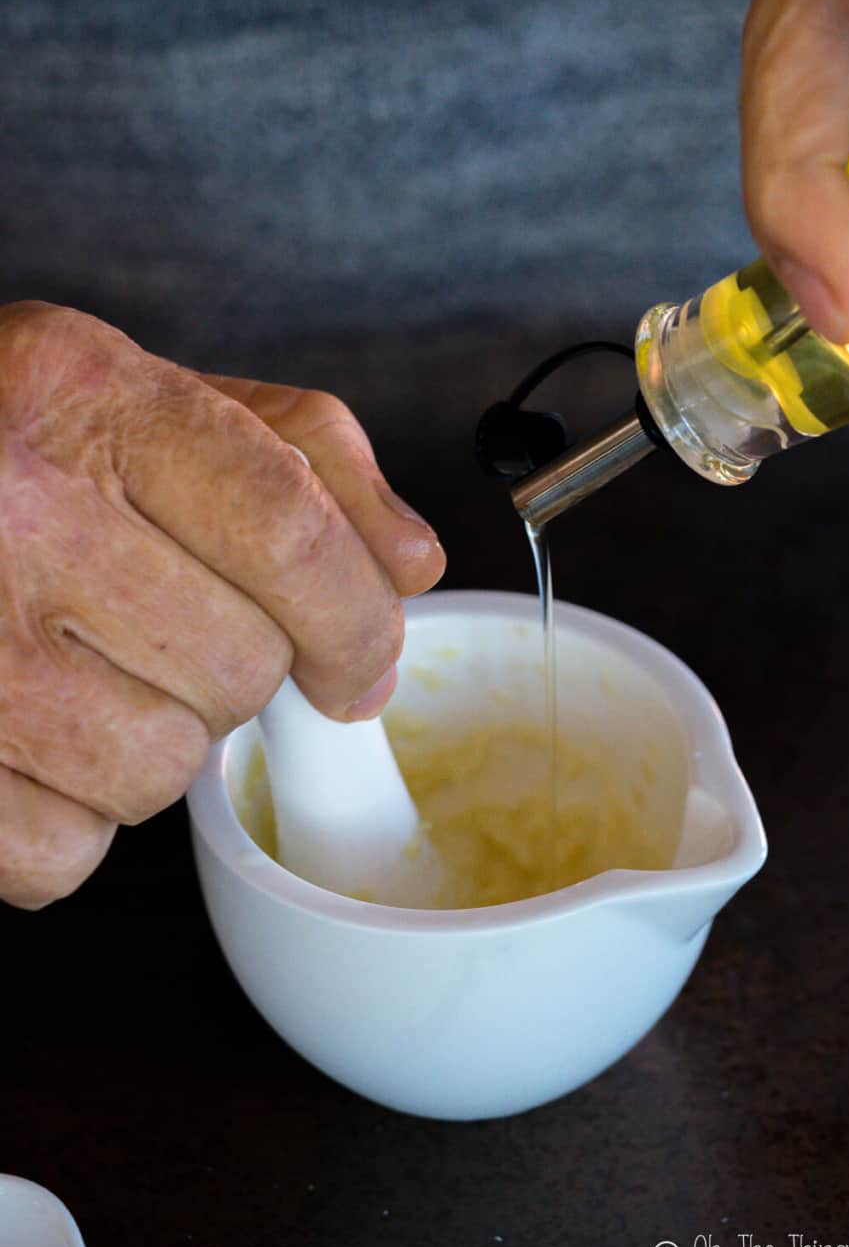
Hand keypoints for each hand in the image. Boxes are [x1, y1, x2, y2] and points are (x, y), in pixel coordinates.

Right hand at [0, 302, 444, 908]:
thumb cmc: (0, 450)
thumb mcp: (136, 396)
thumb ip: (299, 453)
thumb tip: (409, 560)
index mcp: (84, 395)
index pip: (292, 532)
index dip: (355, 620)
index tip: (360, 663)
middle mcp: (11, 509)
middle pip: (239, 667)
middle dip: (233, 673)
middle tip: (158, 630)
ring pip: (159, 771)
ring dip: (148, 743)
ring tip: (79, 673)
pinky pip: (59, 852)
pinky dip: (63, 820)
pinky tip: (27, 737)